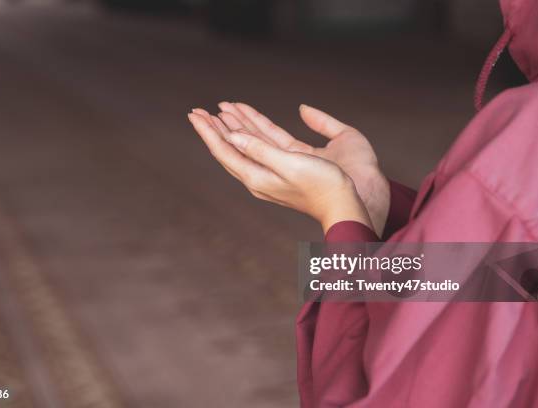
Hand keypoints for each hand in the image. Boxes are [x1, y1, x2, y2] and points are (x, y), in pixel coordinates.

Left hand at [187, 110, 371, 232]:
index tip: (194, 114)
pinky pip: (259, 146)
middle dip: (214, 128)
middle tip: (197, 110)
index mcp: (256, 176)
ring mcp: (269, 174)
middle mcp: (258, 177)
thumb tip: (232, 136)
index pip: (224, 150)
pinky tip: (248, 122)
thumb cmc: (322, 185)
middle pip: (228, 148)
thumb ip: (260, 150)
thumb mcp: (290, 164)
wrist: (343, 205)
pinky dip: (250, 130)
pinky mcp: (281, 170)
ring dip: (231, 126)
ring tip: (220, 109)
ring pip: (243, 145)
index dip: (208, 131)